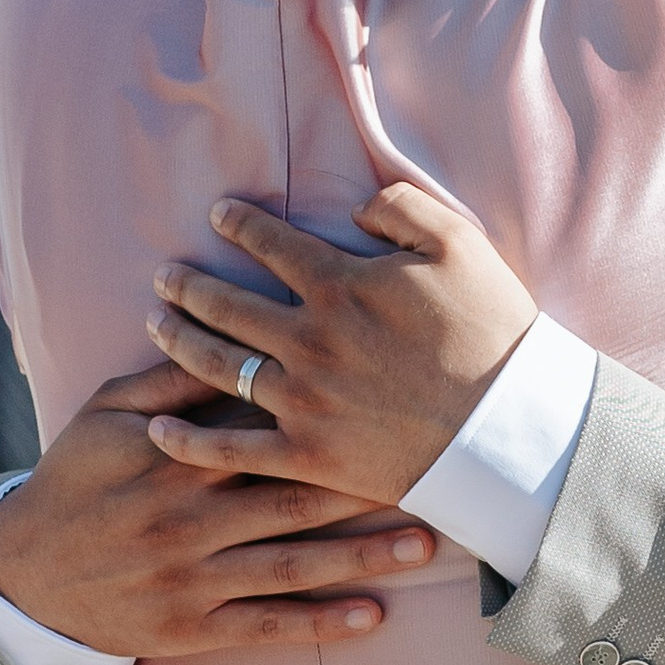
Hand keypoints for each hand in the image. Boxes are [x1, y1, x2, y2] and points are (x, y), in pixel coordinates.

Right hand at [0, 362, 435, 655]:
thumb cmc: (74, 479)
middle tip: (433, 476)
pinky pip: (267, 626)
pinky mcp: (194, 627)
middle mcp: (188, 517)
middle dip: (365, 488)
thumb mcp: (106, 413)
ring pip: (292, 565)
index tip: (386, 402)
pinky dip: (319, 624)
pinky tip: (371, 617)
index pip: (259, 429)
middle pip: (292, 498)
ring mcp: (194, 576)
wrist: (23, 576)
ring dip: (361, 558)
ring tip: (423, 545)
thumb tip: (231, 330)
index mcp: (172, 456)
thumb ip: (170, 378)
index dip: (324, 418)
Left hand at [144, 188, 539, 499]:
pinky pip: (231, 449)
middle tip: (164, 275)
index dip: (238, 224)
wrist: (509, 428)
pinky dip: (187, 440)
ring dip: (177, 341)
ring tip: (155, 325)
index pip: (270, 244)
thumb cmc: (493, 332)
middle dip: (187, 284)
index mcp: (340, 286)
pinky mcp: (307, 456)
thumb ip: (402, 209)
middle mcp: (309, 340)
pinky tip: (158, 427)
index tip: (217, 215)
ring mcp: (303, 401)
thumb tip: (355, 209)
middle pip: (226, 304)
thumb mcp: (461, 245)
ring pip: (217, 366)